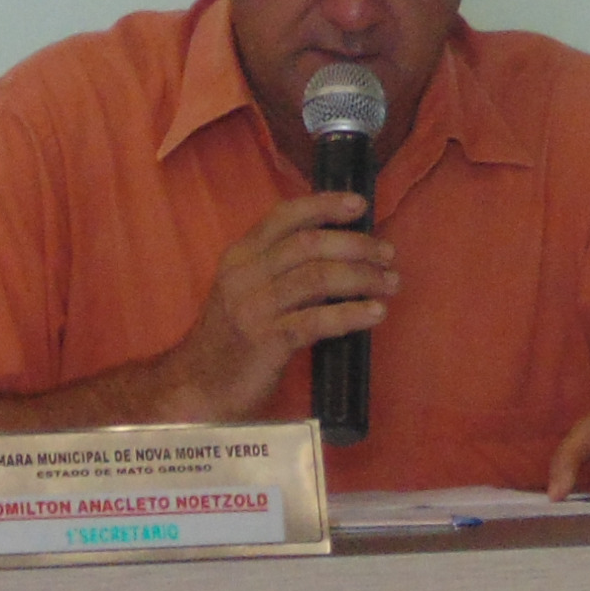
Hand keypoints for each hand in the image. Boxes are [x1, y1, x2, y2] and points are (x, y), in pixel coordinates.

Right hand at [163, 190, 396, 418]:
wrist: (199, 386)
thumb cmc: (233, 337)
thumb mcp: (249, 290)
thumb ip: (283, 266)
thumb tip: (342, 248)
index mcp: (240, 256)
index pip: (284, 216)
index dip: (325, 205)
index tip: (360, 204)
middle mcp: (244, 275)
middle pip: (309, 244)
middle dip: (357, 245)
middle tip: (388, 255)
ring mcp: (253, 308)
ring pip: (318, 278)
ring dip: (363, 277)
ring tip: (390, 283)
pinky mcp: (266, 341)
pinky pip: (317, 321)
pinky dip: (352, 314)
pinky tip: (376, 313)